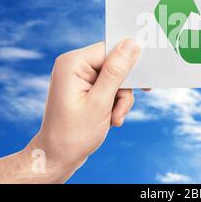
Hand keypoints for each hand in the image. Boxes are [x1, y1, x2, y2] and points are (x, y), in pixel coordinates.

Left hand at [27, 39, 139, 180]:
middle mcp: (75, 65)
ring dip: (121, 100)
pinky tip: (111, 119)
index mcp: (72, 63)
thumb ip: (117, 71)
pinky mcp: (86, 86)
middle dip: (123, 90)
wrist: (57, 157)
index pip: (110, 49)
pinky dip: (115, 103)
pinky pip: (111, 86)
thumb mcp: (100, 102)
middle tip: (120, 111)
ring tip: (114, 119)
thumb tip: (132, 43)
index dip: (128, 64)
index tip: (143, 83)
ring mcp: (80, 76)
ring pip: (116, 78)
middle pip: (115, 64)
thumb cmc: (74, 134)